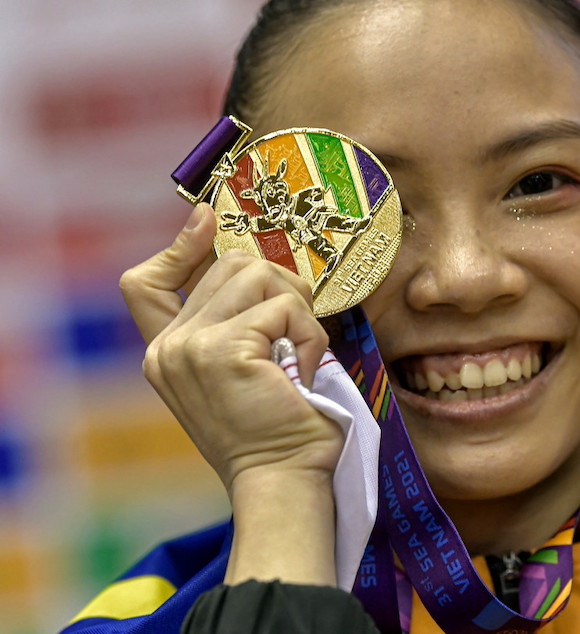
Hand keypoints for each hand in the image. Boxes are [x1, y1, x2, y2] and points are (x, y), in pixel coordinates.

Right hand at [120, 203, 343, 493]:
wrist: (283, 482)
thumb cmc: (278, 431)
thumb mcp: (243, 375)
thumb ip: (235, 328)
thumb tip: (264, 269)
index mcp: (167, 354)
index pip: (146, 283)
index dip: (179, 245)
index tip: (207, 219)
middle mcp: (168, 349)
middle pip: (229, 264)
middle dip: (281, 286)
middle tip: (300, 331)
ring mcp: (191, 347)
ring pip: (257, 272)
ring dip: (299, 309)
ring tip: (303, 356)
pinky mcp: (224, 350)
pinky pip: (284, 308)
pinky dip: (310, 334)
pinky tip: (307, 372)